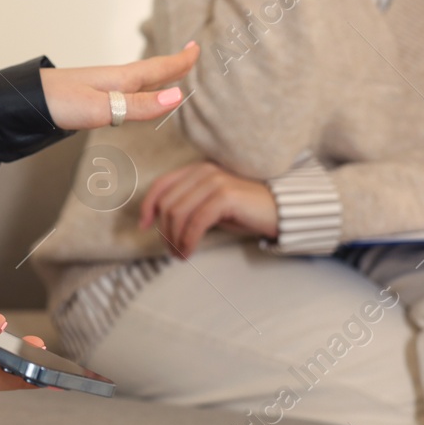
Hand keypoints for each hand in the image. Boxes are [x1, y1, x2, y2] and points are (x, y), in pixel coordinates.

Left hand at [38, 42, 198, 129]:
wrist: (23, 102)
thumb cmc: (59, 103)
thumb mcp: (102, 108)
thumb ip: (139, 105)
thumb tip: (178, 97)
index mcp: (121, 79)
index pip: (158, 68)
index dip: (179, 61)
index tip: (197, 47)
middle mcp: (114, 80)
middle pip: (151, 71)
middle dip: (172, 65)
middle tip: (190, 56)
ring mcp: (101, 87)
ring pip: (138, 80)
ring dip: (157, 76)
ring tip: (169, 75)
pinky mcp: (89, 97)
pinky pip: (125, 90)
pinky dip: (139, 90)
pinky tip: (132, 95)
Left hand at [138, 160, 278, 256]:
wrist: (279, 210)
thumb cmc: (244, 211)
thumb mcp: (210, 206)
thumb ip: (188, 206)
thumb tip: (162, 224)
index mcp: (196, 170)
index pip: (161, 185)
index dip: (148, 206)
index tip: (143, 226)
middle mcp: (203, 171)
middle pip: (167, 203)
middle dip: (164, 231)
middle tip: (171, 251)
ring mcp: (214, 181)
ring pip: (178, 213)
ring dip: (174, 239)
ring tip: (180, 254)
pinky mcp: (225, 196)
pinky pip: (195, 222)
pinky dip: (188, 240)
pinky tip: (189, 252)